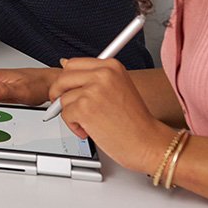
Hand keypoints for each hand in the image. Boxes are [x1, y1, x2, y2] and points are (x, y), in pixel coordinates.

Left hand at [49, 57, 177, 173]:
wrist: (148, 143)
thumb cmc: (136, 121)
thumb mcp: (118, 87)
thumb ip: (93, 76)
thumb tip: (64, 64)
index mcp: (111, 66)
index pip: (74, 64)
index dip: (67, 79)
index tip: (67, 89)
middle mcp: (103, 74)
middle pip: (63, 78)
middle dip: (60, 95)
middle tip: (69, 107)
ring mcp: (93, 90)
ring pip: (63, 99)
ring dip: (71, 114)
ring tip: (91, 122)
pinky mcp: (85, 108)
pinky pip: (65, 114)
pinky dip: (74, 126)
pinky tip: (90, 130)